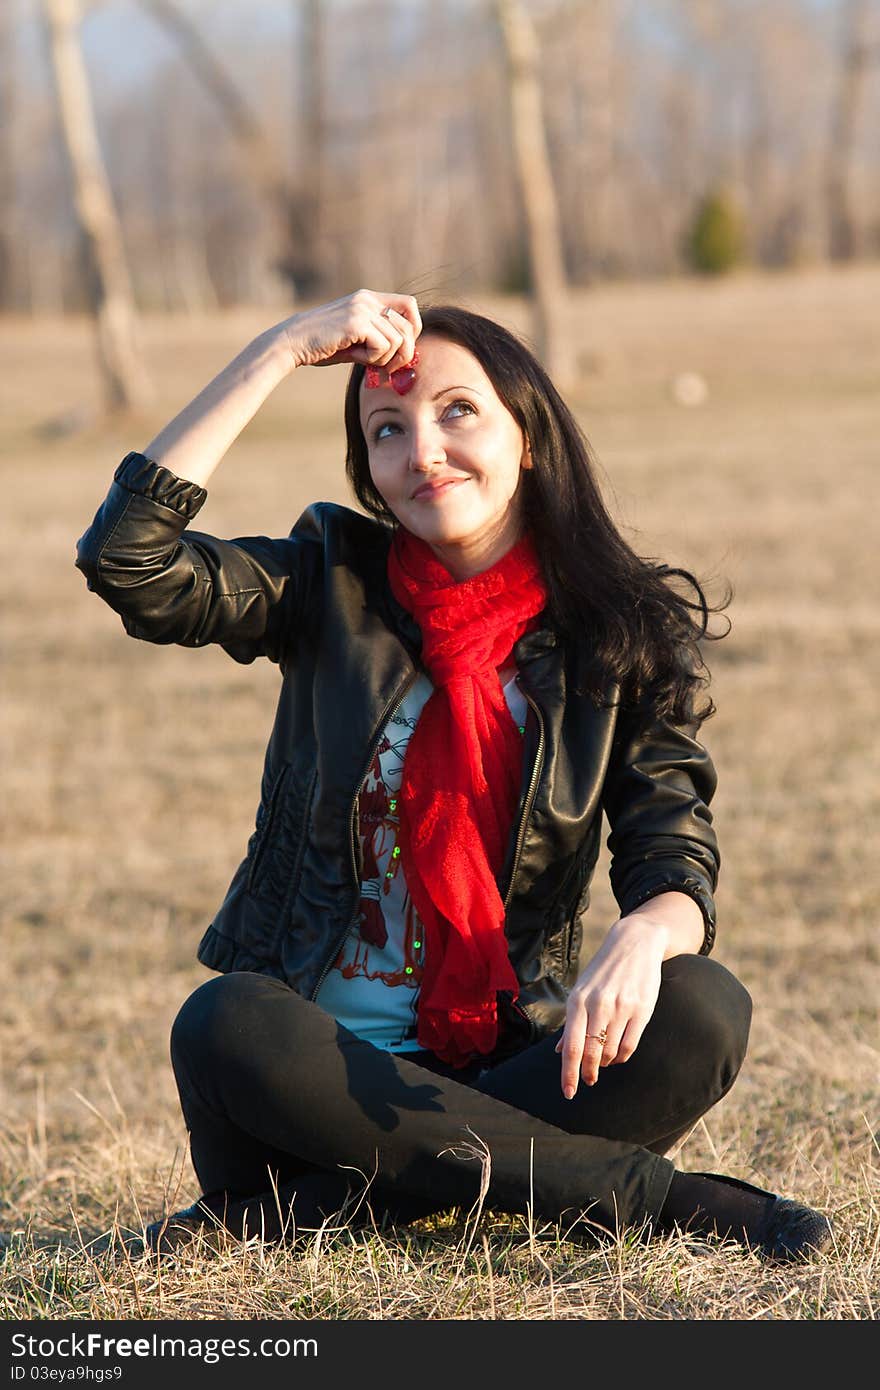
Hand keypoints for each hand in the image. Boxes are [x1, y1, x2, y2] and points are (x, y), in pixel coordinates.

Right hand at [276, 289, 421, 374]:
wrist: (292, 343)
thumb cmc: (322, 346)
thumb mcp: (356, 340)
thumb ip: (380, 341)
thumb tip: (407, 357)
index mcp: (368, 299)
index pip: (409, 305)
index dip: (413, 329)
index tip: (401, 349)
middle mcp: (367, 299)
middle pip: (408, 327)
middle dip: (403, 353)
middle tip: (386, 367)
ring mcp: (362, 309)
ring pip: (398, 340)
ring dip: (384, 358)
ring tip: (363, 358)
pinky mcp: (356, 323)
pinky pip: (383, 346)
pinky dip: (373, 358)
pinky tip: (355, 356)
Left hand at [555, 912, 667, 1098]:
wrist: (634, 943)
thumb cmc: (603, 970)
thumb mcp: (581, 991)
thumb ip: (572, 1023)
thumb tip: (560, 1052)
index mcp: (578, 1000)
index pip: (572, 1046)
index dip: (569, 1073)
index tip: (568, 1093)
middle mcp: (598, 1005)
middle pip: (591, 1054)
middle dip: (587, 1074)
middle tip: (588, 1081)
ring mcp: (621, 1008)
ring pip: (610, 1052)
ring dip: (604, 1063)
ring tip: (602, 1060)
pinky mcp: (642, 1010)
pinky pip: (630, 1046)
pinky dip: (621, 1057)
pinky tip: (617, 1054)